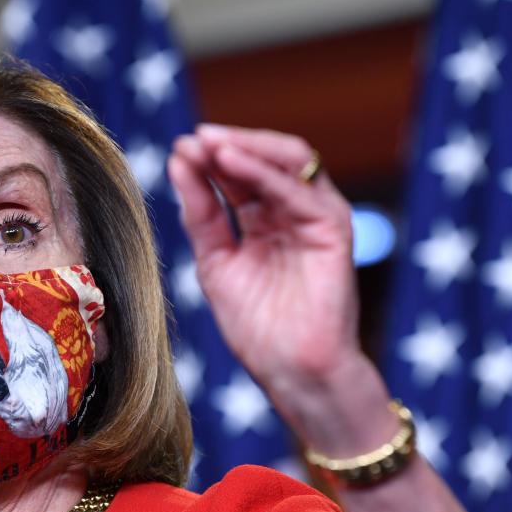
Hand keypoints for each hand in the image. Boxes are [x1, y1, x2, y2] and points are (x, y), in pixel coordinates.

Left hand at [168, 125, 384, 448]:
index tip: (177, 149)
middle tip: (193, 139)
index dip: (208, 160)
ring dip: (246, 148)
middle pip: (263, 161)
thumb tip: (179, 163)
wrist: (291, 372)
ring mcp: (315, 218)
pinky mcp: (334, 229)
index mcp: (264, 221)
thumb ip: (201, 214)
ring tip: (209, 143)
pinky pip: (299, 191)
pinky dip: (264, 173)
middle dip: (228, 145)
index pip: (238, 175)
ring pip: (287, 163)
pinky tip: (232, 162)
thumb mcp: (215, 261)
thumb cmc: (258, 328)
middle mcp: (292, 213)